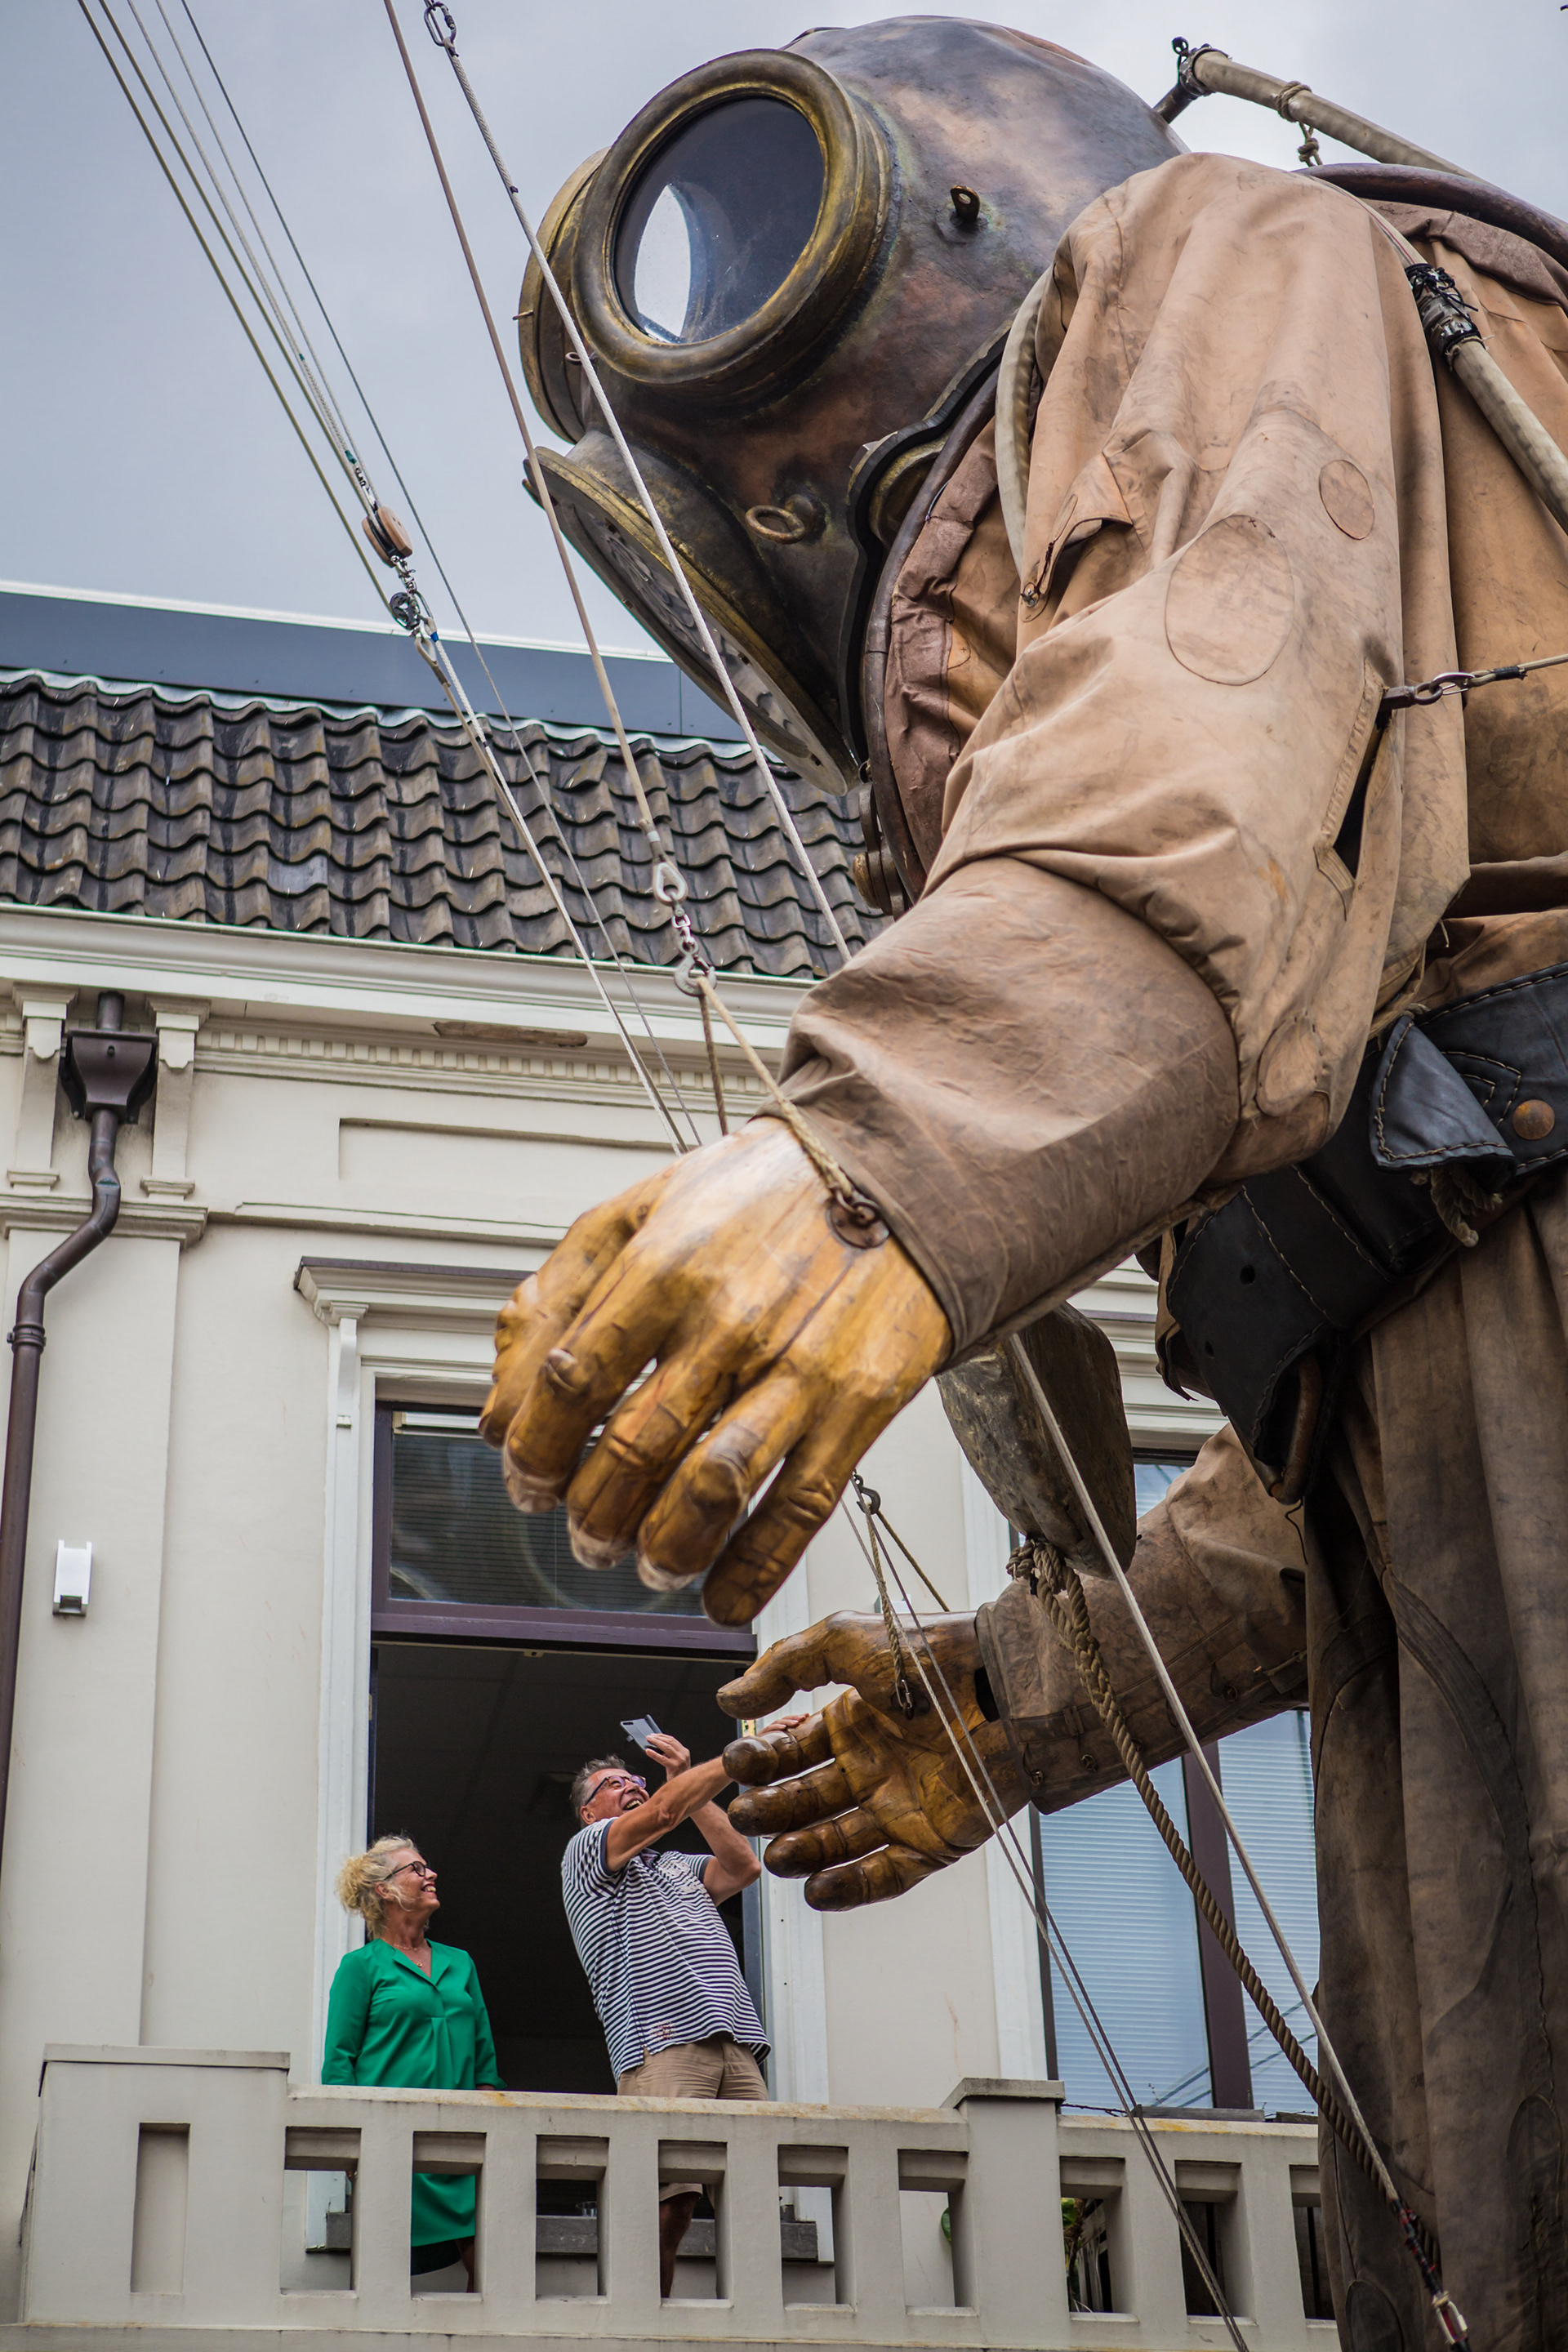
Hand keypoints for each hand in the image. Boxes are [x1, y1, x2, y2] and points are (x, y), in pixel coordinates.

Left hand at [480, 1125, 949, 1626]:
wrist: (897, 1180)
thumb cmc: (761, 1198)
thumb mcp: (642, 1209)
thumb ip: (559, 1294)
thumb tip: (501, 1402)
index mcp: (663, 1265)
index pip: (569, 1383)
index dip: (535, 1450)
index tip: (527, 1481)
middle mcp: (729, 1319)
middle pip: (634, 1448)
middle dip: (591, 1514)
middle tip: (584, 1533)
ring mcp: (798, 1367)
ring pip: (712, 1488)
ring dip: (664, 1547)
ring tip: (646, 1561)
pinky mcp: (858, 1405)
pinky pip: (800, 1509)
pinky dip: (755, 1570)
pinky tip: (723, 1596)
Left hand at [643, 1731, 689, 1782]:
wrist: (684, 1786)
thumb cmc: (679, 1775)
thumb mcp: (678, 1761)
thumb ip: (672, 1753)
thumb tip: (659, 1746)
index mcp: (684, 1752)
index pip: (672, 1740)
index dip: (662, 1736)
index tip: (655, 1735)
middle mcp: (683, 1754)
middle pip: (669, 1741)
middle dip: (658, 1737)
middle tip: (650, 1736)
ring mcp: (679, 1760)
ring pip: (666, 1747)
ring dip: (656, 1742)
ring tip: (649, 1740)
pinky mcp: (674, 1766)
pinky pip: (662, 1758)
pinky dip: (654, 1754)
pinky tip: (648, 1751)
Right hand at [716, 1613, 1028, 1908]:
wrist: (1002, 1688)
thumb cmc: (929, 1655)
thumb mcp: (845, 1640)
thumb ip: (783, 1665)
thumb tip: (729, 1698)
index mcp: (852, 1724)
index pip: (790, 1753)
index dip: (760, 1761)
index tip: (736, 1764)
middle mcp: (871, 1769)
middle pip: (806, 1802)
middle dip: (771, 1811)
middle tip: (746, 1814)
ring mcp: (900, 1808)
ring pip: (837, 1843)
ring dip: (802, 1853)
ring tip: (778, 1855)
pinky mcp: (932, 1843)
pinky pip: (884, 1875)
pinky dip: (849, 1887)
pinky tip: (816, 1890)